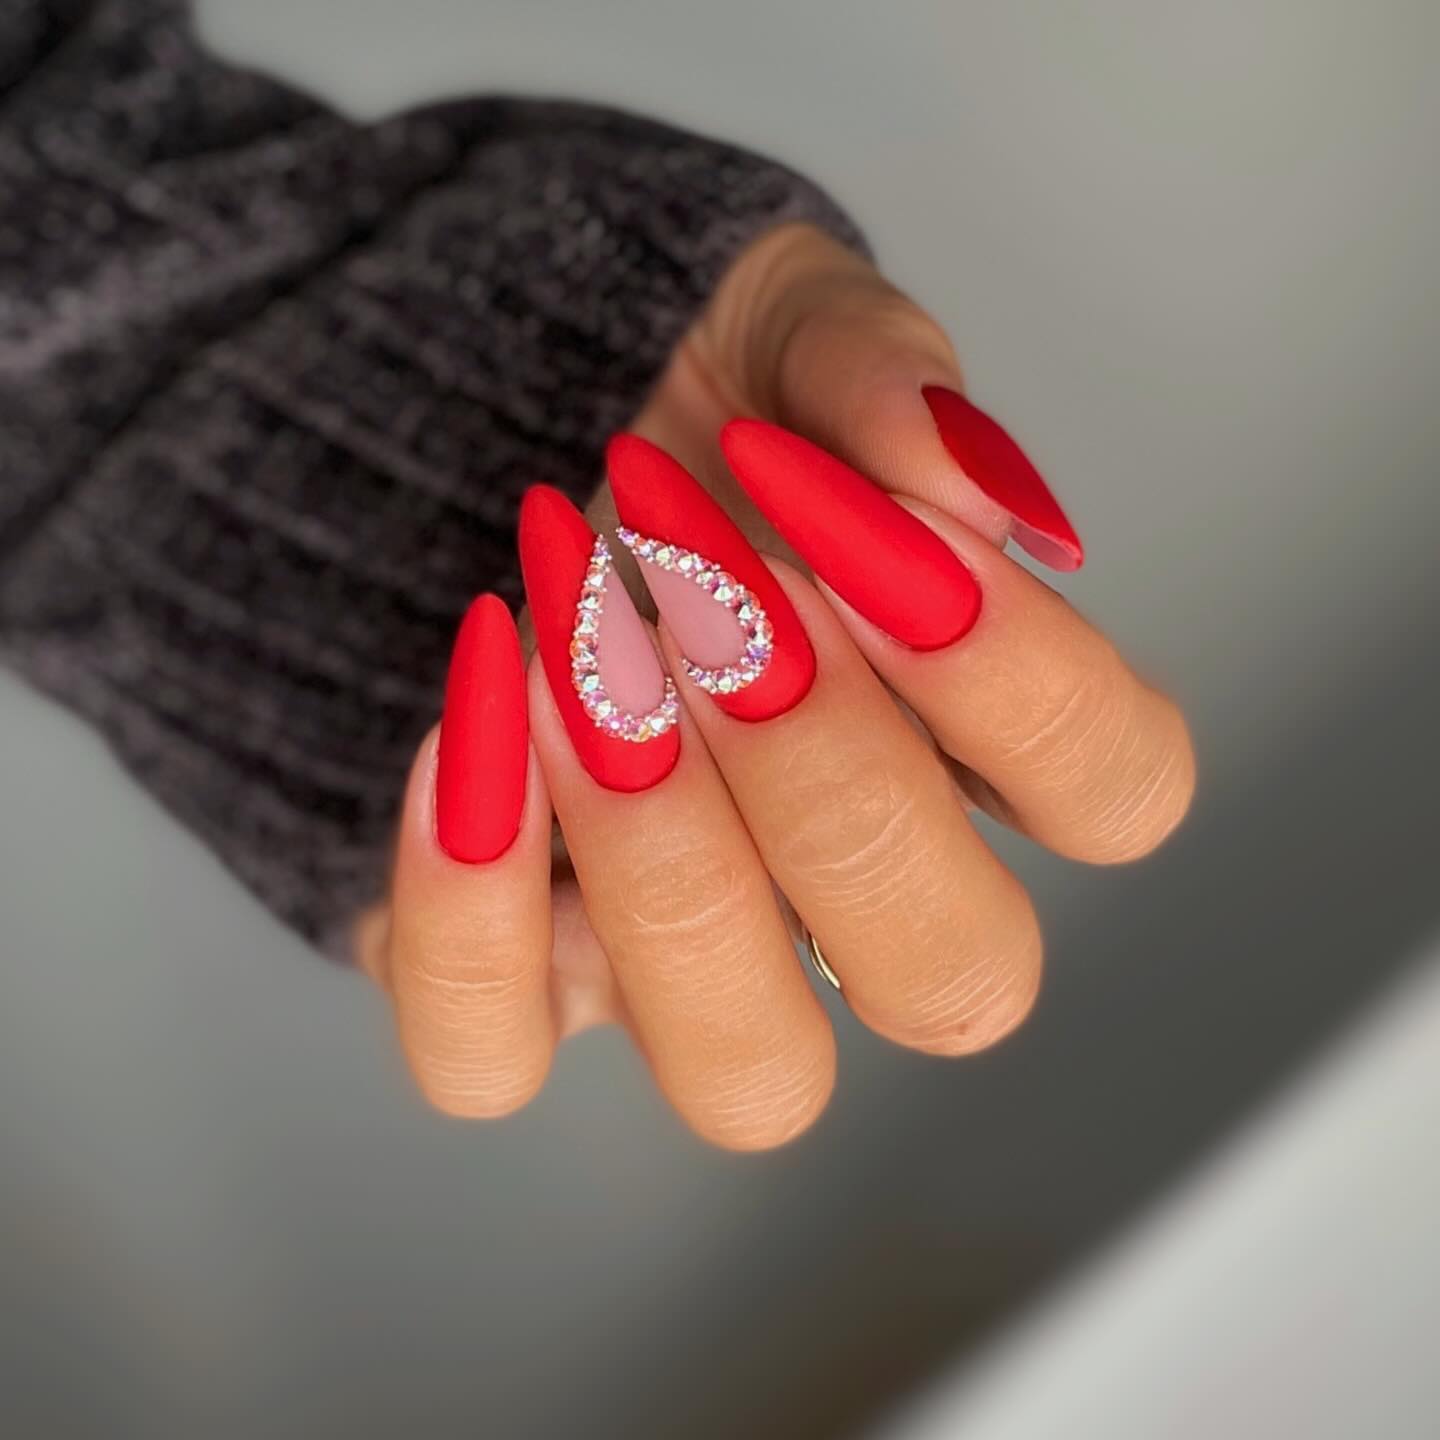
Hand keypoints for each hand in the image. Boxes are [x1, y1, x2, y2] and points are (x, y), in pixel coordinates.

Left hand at [356, 225, 1194, 1148]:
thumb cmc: (657, 396)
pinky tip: (473, 703)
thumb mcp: (774, 328)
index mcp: (965, 740)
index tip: (859, 512)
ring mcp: (674, 963)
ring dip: (672, 857)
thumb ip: (875, 379)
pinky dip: (464, 902)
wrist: (462, 409)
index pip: (1116, 793)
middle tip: (715, 593)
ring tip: (581, 654)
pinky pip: (485, 1052)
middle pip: (957, 979)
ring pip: (750, 1074)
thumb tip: (974, 492)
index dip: (1020, 671)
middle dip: (836, 773)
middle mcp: (844, 892)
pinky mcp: (503, 976)